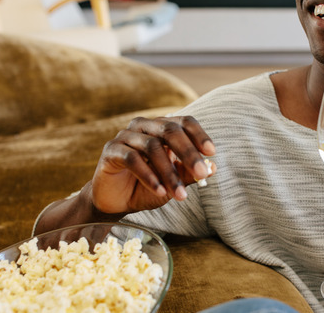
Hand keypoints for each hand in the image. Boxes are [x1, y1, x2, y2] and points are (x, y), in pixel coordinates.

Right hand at [90, 116, 215, 214]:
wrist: (116, 202)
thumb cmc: (146, 187)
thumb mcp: (172, 182)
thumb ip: (188, 174)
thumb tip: (212, 167)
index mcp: (161, 128)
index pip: (184, 122)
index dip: (199, 134)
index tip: (211, 152)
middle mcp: (144, 126)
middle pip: (169, 130)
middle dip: (188, 153)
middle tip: (200, 173)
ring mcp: (126, 136)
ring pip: (152, 147)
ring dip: (169, 172)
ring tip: (179, 194)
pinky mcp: (111, 150)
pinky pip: (132, 159)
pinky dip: (148, 176)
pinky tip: (159, 191)